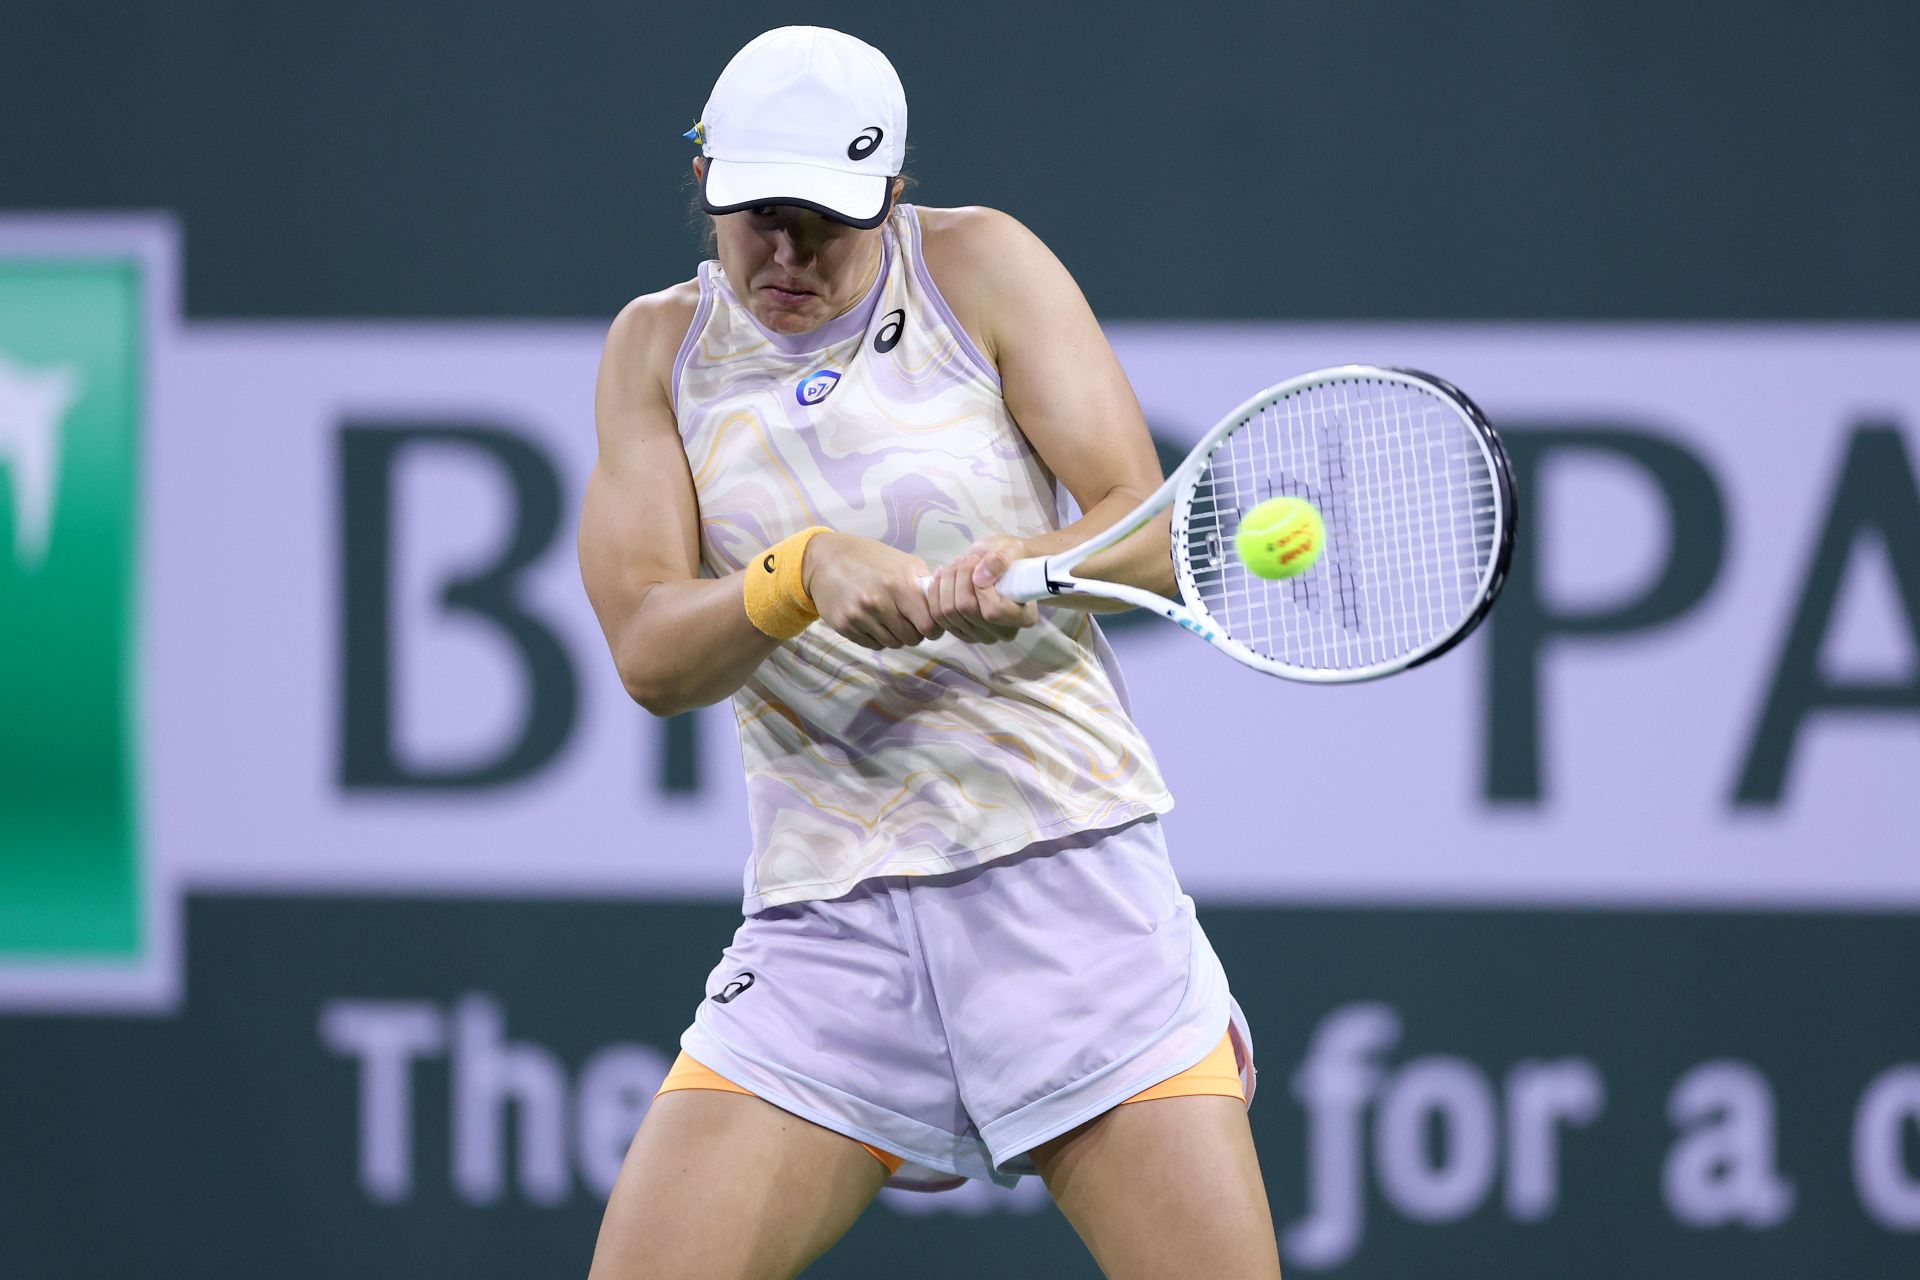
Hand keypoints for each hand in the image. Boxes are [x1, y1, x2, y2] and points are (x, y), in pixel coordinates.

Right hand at [802, 532, 942, 649]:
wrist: (826, 559)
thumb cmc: (870, 558)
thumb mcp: (903, 562)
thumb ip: (925, 584)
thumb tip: (944, 604)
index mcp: (900, 584)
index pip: (929, 625)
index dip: (933, 627)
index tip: (929, 623)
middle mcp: (880, 603)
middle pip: (912, 638)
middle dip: (914, 633)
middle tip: (908, 621)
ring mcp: (861, 616)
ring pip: (892, 644)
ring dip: (895, 636)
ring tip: (889, 619)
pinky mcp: (845, 626)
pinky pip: (872, 645)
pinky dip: (876, 637)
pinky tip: (872, 621)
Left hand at [927, 536, 1039, 643]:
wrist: (999, 565)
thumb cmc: (1011, 557)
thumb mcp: (1011, 549)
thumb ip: (1000, 560)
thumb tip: (980, 578)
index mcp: (1024, 616)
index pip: (995, 611)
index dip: (980, 587)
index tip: (979, 564)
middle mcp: (1004, 632)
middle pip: (967, 610)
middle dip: (960, 578)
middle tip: (965, 559)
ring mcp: (982, 636)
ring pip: (949, 613)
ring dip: (946, 582)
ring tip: (956, 564)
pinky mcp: (963, 633)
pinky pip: (938, 617)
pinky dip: (936, 592)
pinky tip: (943, 575)